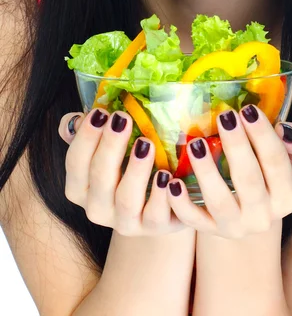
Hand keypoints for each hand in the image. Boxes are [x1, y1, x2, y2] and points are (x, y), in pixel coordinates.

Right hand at [58, 108, 186, 235]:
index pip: (75, 163)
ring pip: (126, 199)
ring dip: (136, 170)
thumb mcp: (105, 149)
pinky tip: (168, 176)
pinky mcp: (155, 227)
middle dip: (110, 146)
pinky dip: (161, 195)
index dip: (86, 138)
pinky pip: (156, 216)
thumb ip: (86, 132)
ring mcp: (126, 222)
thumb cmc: (126, 167)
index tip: (101, 112)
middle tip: (124, 119)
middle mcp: (97, 209)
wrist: (158, 205)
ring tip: (146, 143)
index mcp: (80, 188)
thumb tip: (76, 119)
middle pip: (100, 178)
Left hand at [166, 104, 291, 238]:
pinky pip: (193, 220)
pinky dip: (181, 205)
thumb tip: (286, 130)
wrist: (251, 211)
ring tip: (196, 143)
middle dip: (237, 146)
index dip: (263, 135)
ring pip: (220, 201)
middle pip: (249, 180)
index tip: (248, 109)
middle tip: (224, 117)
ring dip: (206, 172)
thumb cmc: (270, 173)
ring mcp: (235, 226)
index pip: (277, 163)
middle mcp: (264, 217)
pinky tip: (172, 182)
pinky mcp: (209, 230)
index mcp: (288, 197)